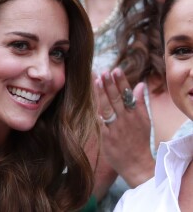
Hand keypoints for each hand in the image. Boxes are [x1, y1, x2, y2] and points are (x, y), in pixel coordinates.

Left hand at [94, 68, 154, 186]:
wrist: (138, 165)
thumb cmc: (140, 141)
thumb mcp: (146, 121)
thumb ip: (141, 103)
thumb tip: (140, 85)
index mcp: (135, 115)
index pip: (127, 95)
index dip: (121, 82)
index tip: (116, 70)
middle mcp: (126, 120)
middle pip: (116, 99)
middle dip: (110, 84)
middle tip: (104, 71)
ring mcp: (115, 129)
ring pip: (107, 108)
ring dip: (102, 94)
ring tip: (97, 81)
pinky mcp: (106, 138)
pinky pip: (100, 123)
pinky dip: (96, 113)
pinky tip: (90, 102)